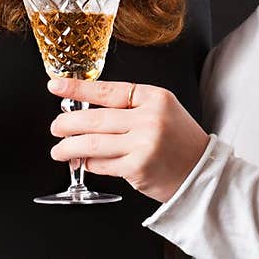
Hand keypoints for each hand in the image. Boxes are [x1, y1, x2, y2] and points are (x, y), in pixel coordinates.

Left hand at [47, 77, 208, 203]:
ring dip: (69, 148)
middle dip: (67, 124)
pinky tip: (83, 162)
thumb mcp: (162, 111)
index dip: (77, 89)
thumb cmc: (180, 142)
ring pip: (92, 143)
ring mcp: (144, 144)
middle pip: (94, 119)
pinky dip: (88, 164)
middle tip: (56, 127)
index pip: (108, 91)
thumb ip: (129, 108)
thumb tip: (86, 110)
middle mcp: (150, 119)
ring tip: (59, 150)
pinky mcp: (138, 168)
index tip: (56, 86)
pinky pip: (102, 164)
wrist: (203, 172)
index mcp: (155, 98)